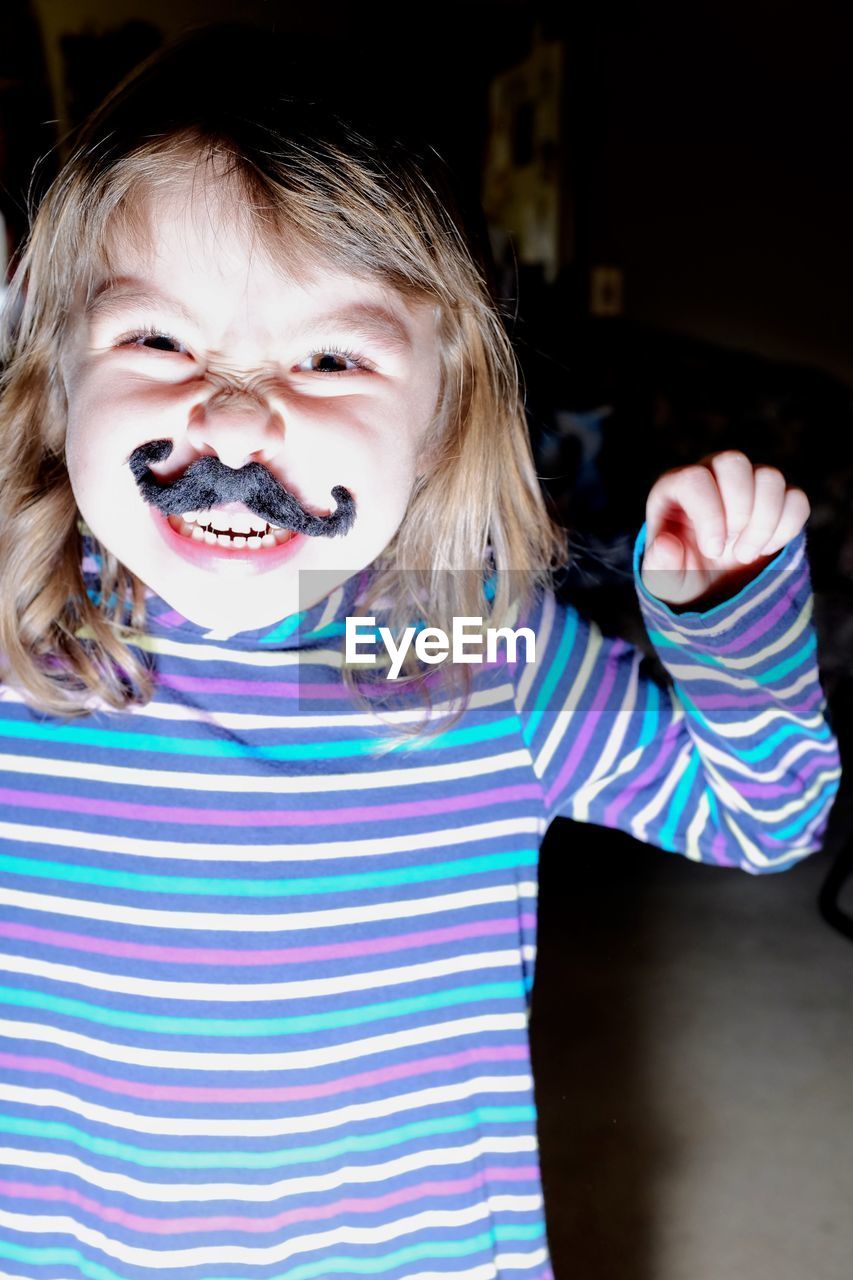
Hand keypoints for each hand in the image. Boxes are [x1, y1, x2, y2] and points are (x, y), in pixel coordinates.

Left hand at [640, 450, 809, 609]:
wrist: (713, 587)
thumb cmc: (683, 575)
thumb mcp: (664, 579)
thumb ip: (660, 564)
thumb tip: (667, 543)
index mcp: (676, 487)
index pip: (695, 479)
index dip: (709, 514)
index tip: (713, 550)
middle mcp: (712, 475)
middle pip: (734, 462)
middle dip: (738, 509)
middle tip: (730, 547)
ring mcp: (747, 483)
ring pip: (770, 477)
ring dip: (764, 522)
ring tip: (746, 554)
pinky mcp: (778, 499)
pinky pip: (796, 498)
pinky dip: (786, 528)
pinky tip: (766, 549)